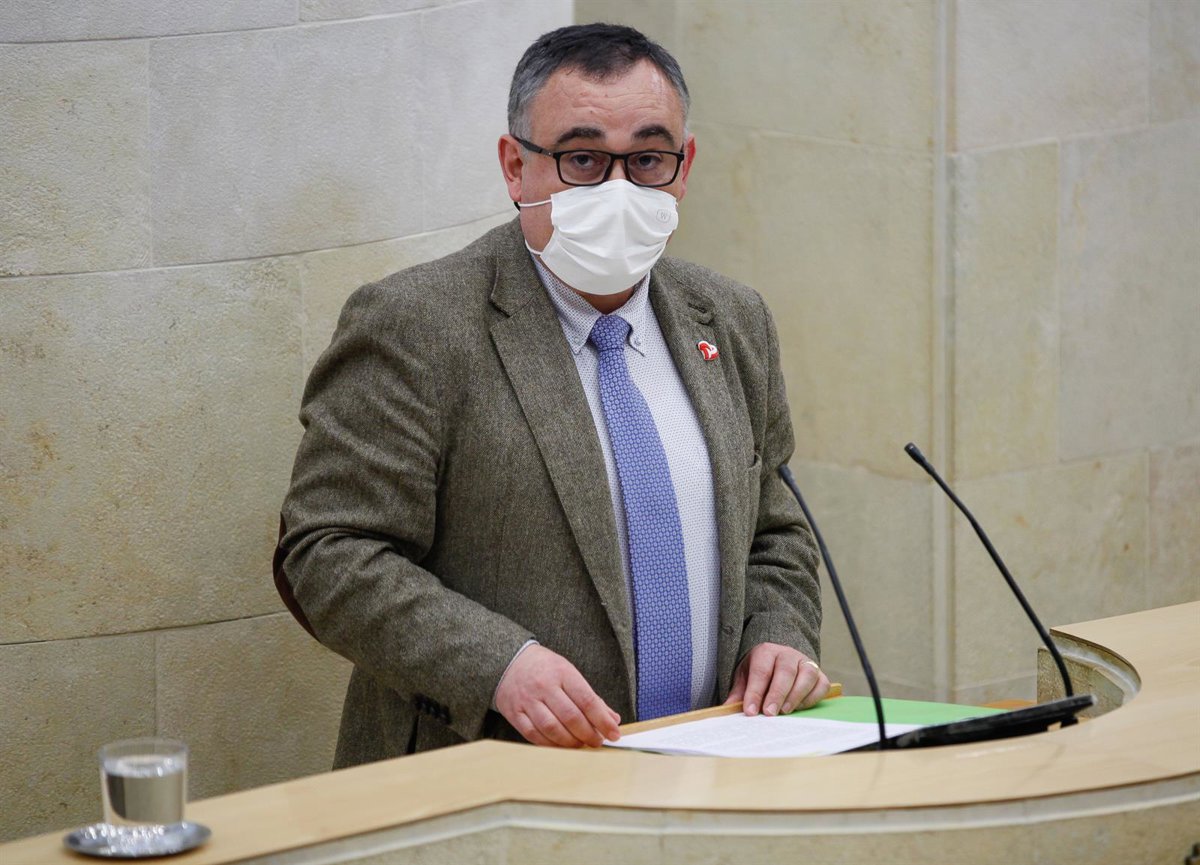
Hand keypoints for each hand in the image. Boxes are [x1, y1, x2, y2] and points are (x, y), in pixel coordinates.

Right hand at [494, 645, 620, 746]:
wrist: (509, 661)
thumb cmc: (545, 668)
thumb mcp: (569, 673)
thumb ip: (591, 697)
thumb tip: (612, 719)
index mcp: (562, 672)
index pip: (587, 700)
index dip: (603, 721)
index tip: (614, 733)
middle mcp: (544, 686)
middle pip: (570, 717)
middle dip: (588, 734)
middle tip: (597, 742)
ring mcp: (527, 700)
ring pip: (552, 728)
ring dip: (570, 742)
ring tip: (581, 745)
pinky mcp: (515, 713)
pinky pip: (534, 735)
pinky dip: (550, 745)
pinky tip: (561, 747)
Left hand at [723, 642, 829, 716]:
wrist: (778, 659)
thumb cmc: (760, 670)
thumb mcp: (745, 677)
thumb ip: (738, 693)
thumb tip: (726, 711)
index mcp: (765, 651)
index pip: (761, 671)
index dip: (755, 692)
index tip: (750, 711)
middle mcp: (787, 654)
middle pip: (785, 671)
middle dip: (777, 694)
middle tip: (769, 713)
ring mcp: (806, 662)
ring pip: (807, 675)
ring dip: (796, 695)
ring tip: (785, 712)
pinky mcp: (819, 674)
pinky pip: (821, 684)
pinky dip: (813, 698)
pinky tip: (800, 708)